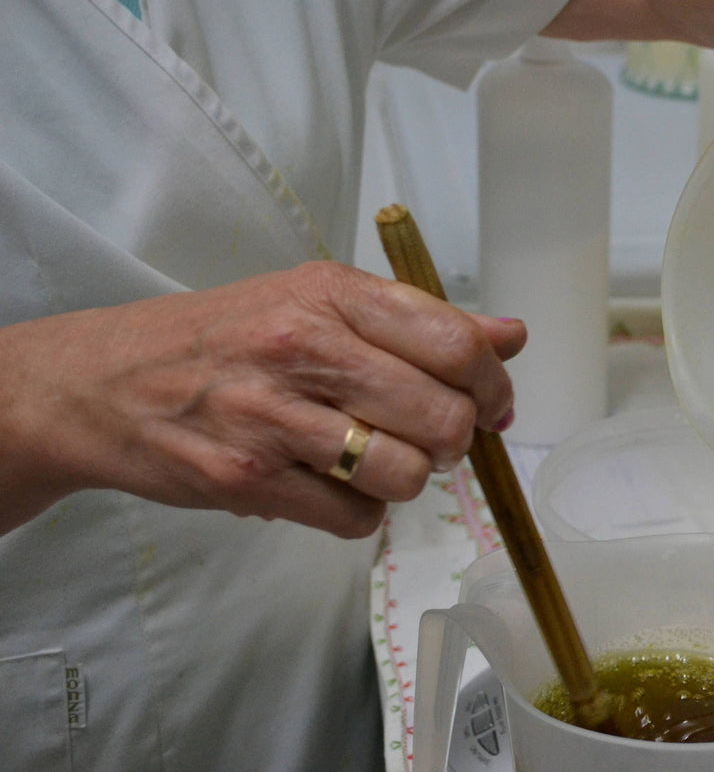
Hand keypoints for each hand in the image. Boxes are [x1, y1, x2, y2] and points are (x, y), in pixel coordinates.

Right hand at [0, 261, 525, 537]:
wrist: (103, 382)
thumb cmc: (225, 338)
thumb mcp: (317, 303)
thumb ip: (419, 321)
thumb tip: (511, 336)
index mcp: (331, 295)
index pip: (456, 343)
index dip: (493, 385)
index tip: (493, 405)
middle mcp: (303, 348)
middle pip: (441, 418)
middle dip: (453, 441)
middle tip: (429, 438)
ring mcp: (272, 417)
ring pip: (403, 475)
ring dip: (404, 479)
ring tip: (373, 459)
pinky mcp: (246, 480)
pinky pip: (353, 518)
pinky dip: (357, 512)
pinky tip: (328, 482)